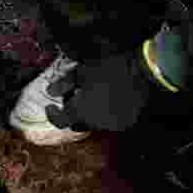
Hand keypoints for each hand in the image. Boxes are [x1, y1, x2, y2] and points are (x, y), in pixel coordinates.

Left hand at [46, 43, 179, 131]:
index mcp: (82, 112)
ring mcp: (112, 126)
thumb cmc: (108, 67)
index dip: (53, 114)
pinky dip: (103, 115)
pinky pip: (109, 123)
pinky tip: (106, 100)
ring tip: (91, 96)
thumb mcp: (82, 71)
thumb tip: (50, 92)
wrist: (142, 69)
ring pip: (93, 124)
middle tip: (72, 96)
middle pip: (77, 124)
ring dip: (88, 114)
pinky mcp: (126, 123)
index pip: (61, 121)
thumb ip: (64, 83)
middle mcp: (96, 124)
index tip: (50, 106)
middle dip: (71, 113)